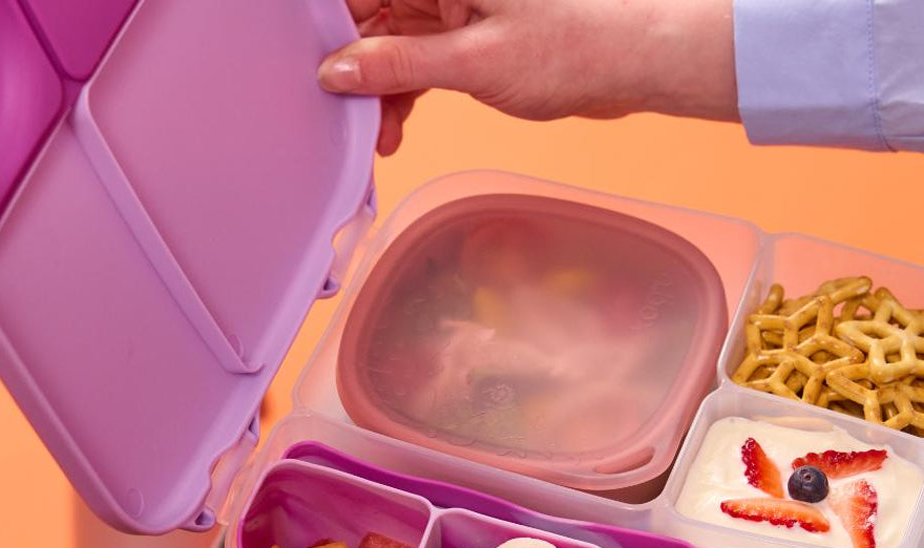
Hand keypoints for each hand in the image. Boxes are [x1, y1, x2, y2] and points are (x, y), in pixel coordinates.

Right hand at [320, 0, 737, 154]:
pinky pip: (417, 60)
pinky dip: (405, 94)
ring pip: (390, 42)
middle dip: (352, 66)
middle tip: (342, 115)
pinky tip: (396, 129)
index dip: (330, 26)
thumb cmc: (572, 46)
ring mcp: (454, 4)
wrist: (634, 62)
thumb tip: (337, 72)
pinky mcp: (467, 32)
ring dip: (378, 90)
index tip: (310, 68)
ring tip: (377, 136)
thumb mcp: (473, 61)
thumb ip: (399, 66)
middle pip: (370, 14)